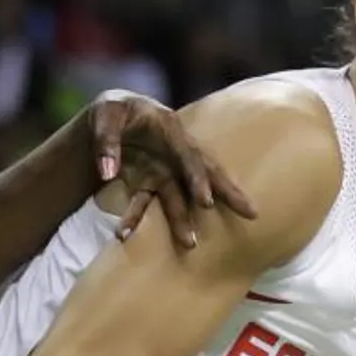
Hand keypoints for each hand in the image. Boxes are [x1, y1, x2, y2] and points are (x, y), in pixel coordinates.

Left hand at [87, 91, 257, 248]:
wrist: (109, 118)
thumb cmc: (112, 111)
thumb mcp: (105, 115)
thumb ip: (105, 141)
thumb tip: (107, 173)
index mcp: (170, 129)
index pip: (189, 155)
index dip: (198, 177)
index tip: (206, 201)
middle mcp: (173, 153)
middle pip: (206, 174)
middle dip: (227, 194)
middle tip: (250, 213)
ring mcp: (163, 170)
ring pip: (179, 198)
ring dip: (183, 220)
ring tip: (190, 245)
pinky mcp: (149, 184)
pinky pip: (145, 205)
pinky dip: (135, 220)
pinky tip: (122, 234)